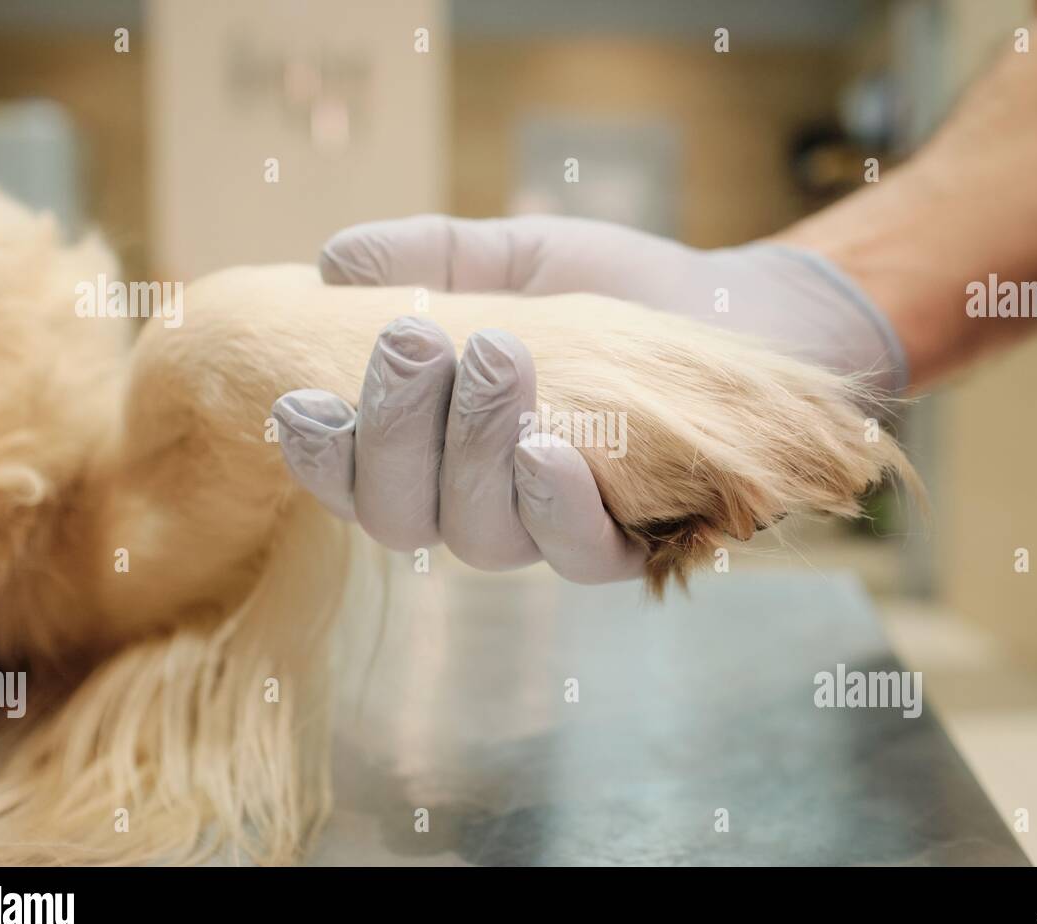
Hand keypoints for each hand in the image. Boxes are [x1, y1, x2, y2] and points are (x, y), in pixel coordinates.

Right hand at [274, 215, 905, 583]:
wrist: (736, 314)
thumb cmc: (615, 293)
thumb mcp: (517, 259)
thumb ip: (432, 257)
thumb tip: (332, 263)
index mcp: (436, 451)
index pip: (357, 478)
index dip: (321, 455)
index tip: (300, 399)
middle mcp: (481, 504)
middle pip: (403, 514)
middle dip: (395, 430)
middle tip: (414, 336)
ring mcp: (553, 530)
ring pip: (480, 534)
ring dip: (473, 447)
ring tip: (497, 353)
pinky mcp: (632, 543)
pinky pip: (579, 553)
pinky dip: (555, 503)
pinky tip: (547, 448)